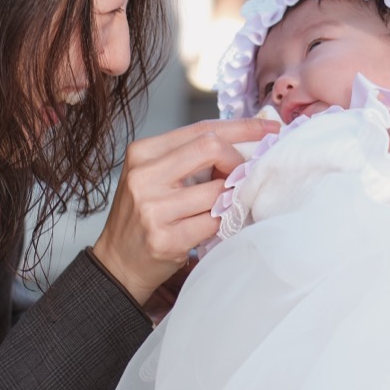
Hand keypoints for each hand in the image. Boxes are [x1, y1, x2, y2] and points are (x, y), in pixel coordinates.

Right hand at [92, 117, 277, 303]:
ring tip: (219, 206)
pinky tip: (210, 225)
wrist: (118, 263)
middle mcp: (144, 176)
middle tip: (241, 174)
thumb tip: (245, 142)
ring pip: (218, 190)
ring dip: (228, 198)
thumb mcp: (157, 175)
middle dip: (236, 160)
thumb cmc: (145, 214)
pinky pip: (214, 223)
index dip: (242, 127)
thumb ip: (191, 157)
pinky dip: (221, 223)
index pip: (201, 129)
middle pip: (211, 148)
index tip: (270, 128)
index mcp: (142, 152)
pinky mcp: (166, 238)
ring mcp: (154, 208)